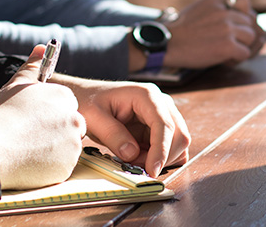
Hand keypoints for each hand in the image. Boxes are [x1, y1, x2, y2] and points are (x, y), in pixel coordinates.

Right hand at [0, 45, 85, 189]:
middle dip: (55, 132)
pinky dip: (49, 167)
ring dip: (52, 150)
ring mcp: (72, 144)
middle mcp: (74, 119)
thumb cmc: (0, 115)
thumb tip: (41, 48)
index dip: (49, 115)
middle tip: (30, 137)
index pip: (66, 106)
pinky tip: (29, 162)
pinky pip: (61, 166)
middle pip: (71, 126)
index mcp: (64, 97)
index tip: (33, 121)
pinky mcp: (67, 167)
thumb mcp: (15, 85)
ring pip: (67, 147)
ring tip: (26, 149)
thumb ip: (32, 66)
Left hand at [50, 76, 190, 177]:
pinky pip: (171, 147)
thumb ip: (113, 135)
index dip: (161, 150)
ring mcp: (163, 114)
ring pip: (178, 143)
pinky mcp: (160, 127)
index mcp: (146, 95)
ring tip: (133, 160)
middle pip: (179, 135)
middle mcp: (161, 103)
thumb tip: (132, 154)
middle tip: (136, 167)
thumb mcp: (94, 117)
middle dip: (162, 157)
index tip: (152, 170)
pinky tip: (141, 158)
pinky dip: (160, 158)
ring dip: (161, 159)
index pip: (164, 124)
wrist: (86, 97)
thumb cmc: (89, 102)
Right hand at [163, 0, 263, 68]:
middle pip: (250, 22)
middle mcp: (224, 12)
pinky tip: (223, 59)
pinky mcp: (227, 46)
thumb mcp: (199, 8)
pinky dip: (236, 59)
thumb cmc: (181, 30)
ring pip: (251, 38)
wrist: (166, 44)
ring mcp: (227, 28)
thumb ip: (218, 7)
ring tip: (226, 51)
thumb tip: (242, 16)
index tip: (234, 22)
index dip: (244, 12)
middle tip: (228, 43)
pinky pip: (245, 53)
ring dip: (242, 46)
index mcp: (216, 0)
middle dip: (242, 34)